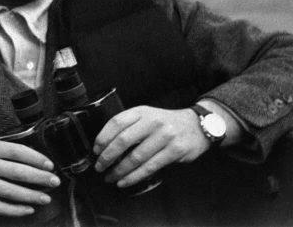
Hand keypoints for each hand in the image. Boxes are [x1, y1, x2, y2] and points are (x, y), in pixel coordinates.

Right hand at [0, 138, 59, 215]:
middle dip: (39, 178)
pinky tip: (26, 209)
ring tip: (45, 198)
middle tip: (54, 181)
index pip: (18, 151)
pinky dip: (14, 209)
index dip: (36, 158)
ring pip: (10, 191)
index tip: (49, 164)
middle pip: (17, 172)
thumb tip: (26, 157)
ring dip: (30, 196)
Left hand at [91, 106, 208, 188]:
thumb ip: (130, 126)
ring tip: (110, 177)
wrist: (196, 125)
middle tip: (99, 167)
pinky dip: (134, 177)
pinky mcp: (174, 150)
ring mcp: (165, 136)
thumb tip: (105, 147)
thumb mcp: (148, 116)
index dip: (103, 137)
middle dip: (107, 157)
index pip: (117, 122)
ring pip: (136, 157)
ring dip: (119, 170)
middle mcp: (153, 121)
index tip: (95, 150)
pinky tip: (124, 181)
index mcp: (142, 111)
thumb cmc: (166, 123)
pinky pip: (149, 167)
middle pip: (123, 140)